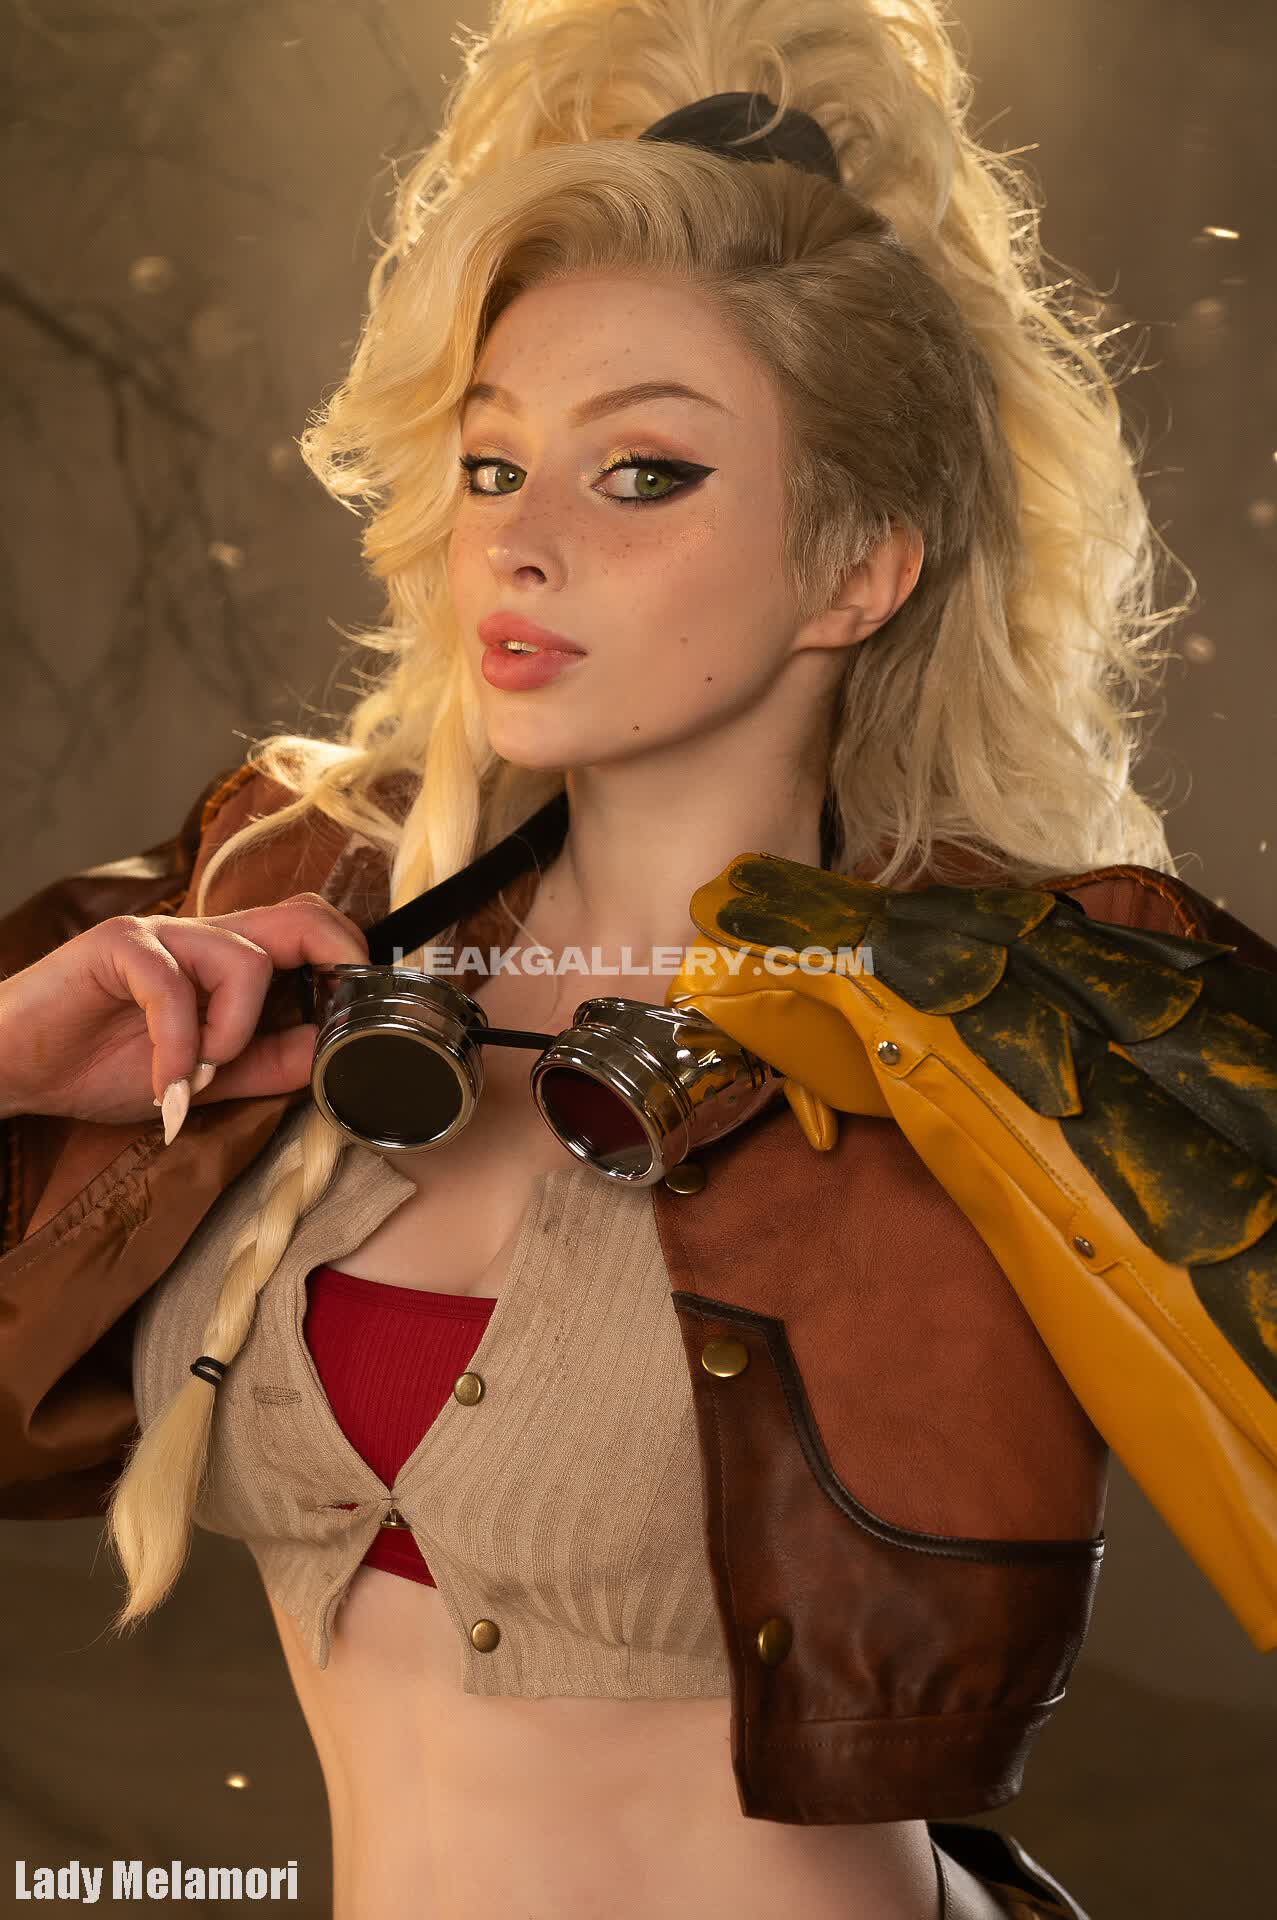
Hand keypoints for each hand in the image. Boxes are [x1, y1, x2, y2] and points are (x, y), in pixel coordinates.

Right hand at [0, 895, 369, 1133]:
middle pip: (301, 916)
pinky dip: (178, 1048)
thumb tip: (333, 1050)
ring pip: (247, 962)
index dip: (353, 960)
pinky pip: (175, 987)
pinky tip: (162, 1087)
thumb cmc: (98, 1065)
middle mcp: (204, 935)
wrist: (12, 1070)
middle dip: (335, 963)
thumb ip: (267, 1062)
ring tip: (193, 1077)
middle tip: (330, 1024)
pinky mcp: (118, 945)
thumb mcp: (204, 1078)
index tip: (366, 1013)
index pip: (313, 931)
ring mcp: (163, 933)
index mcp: (229, 960)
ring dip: (232, 1036)